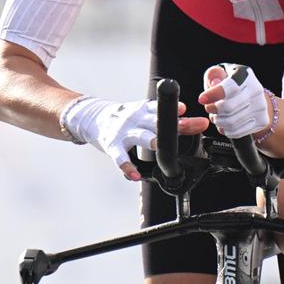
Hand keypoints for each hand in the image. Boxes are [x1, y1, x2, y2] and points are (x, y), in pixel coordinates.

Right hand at [64, 96, 207, 180]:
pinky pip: (120, 158)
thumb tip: (191, 116)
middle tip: (186, 126)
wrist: (92, 116)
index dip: (174, 110)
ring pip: (139, 136)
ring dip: (150, 140)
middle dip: (172, 125)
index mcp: (145, 110)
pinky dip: (127, 167)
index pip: (162, 108)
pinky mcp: (112, 146)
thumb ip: (167, 117)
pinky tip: (135, 175)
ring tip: (158, 145)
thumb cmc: (125, 118)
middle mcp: (135, 119)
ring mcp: (124, 132)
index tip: (185, 110)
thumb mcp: (144, 113)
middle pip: (156, 121)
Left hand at [199, 64, 271, 139]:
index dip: (213, 94)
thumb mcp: (222, 74)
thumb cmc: (234, 86)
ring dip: (218, 121)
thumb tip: (214, 83)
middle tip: (209, 108)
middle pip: (228, 108)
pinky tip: (224, 125)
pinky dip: (226, 130)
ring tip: (216, 117)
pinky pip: (237, 132)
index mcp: (246, 75)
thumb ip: (214, 75)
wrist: (255, 99)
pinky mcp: (262, 121)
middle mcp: (256, 90)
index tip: (202, 99)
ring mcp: (261, 107)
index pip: (229, 87)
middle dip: (213, 110)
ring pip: (231, 122)